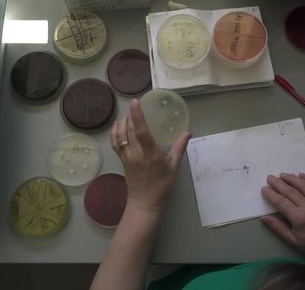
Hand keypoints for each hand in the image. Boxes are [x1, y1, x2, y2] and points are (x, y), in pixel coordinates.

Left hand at [111, 99, 191, 213]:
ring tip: (128, 112)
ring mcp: (127, 156)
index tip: (136, 102)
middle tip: (135, 103)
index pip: (141, 131)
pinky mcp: (122, 159)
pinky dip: (115, 131)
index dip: (137, 115)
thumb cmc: (162, 184)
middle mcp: (136, 153)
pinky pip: (115, 143)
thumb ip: (180, 147)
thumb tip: (188, 132)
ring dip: (122, 121)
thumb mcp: (174, 166)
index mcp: (150, 154)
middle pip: (129, 130)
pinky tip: (118, 125)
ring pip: (120, 135)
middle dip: (130, 114)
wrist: (145, 201)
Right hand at [261, 173, 304, 259]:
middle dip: (278, 183)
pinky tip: (302, 175)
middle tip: (270, 177)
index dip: (271, 194)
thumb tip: (264, 218)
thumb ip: (278, 228)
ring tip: (283, 174)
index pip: (281, 202)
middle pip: (290, 191)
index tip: (264, 189)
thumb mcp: (293, 241)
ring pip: (304, 185)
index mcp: (299, 218)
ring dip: (292, 178)